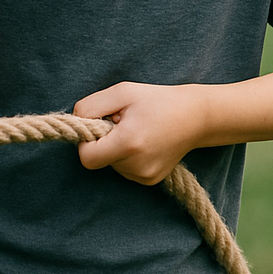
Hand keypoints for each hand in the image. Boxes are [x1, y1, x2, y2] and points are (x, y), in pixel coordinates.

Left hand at [73, 82, 207, 185]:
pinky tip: (144, 141)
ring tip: (137, 130)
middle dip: (104, 141)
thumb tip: (76, 122)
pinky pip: (124, 169)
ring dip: (116, 147)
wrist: (197, 116)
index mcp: (128, 144)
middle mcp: (137, 167)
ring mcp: (145, 177)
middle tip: (124, 122)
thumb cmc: (157, 100)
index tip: (99, 125)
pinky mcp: (150, 180)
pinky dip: (127, 156)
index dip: (86, 141)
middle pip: (99, 160)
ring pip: (111, 165)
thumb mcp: (121, 92)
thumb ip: (90, 106)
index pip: (87, 158)